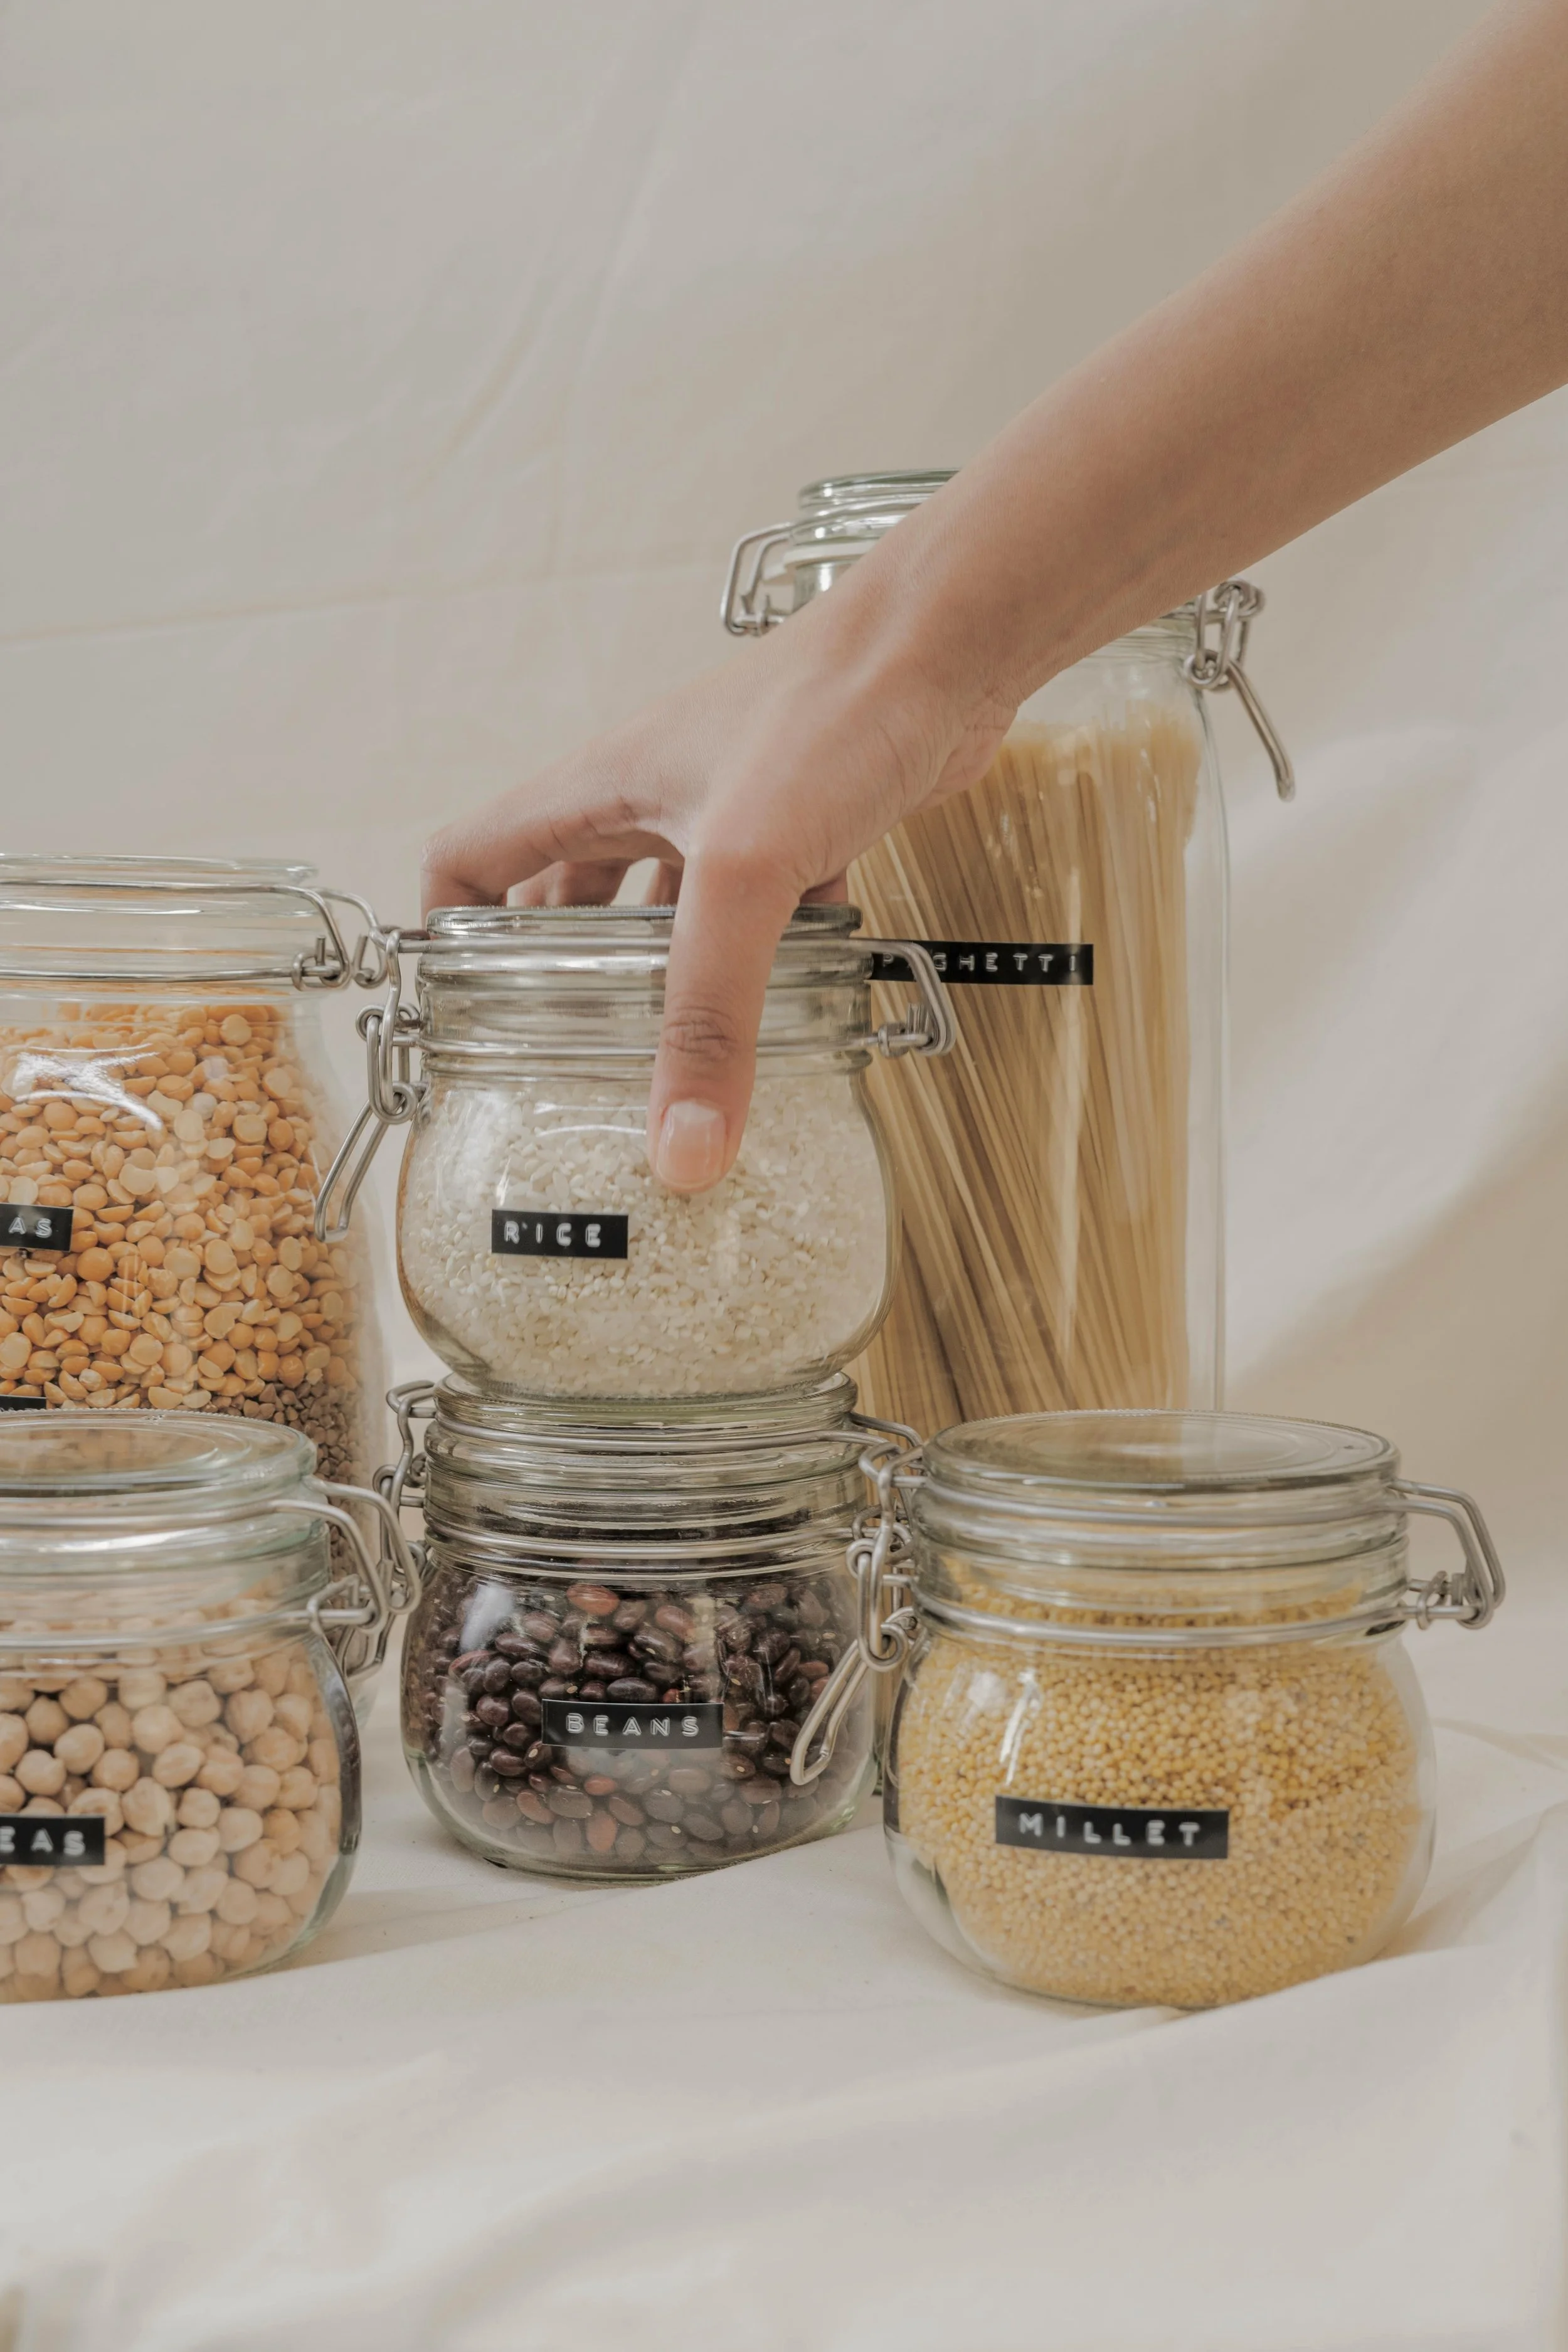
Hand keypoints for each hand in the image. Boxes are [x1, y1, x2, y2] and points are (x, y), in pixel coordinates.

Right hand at [421, 562, 1012, 1191]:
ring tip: (673, 1055)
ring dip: (669, 977)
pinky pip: (766, 908)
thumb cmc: (829, 711)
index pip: (473, 857)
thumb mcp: (745, 873)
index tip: (464, 1014)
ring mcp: (729, 809)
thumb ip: (710, 1014)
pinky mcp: (807, 825)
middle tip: (571, 1060)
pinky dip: (772, 959)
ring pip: (670, 909)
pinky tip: (795, 1009)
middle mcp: (650, 797)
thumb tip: (680, 1149)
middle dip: (563, 979)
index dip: (450, 934)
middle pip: (566, 897)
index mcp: (597, 791)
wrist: (952, 643)